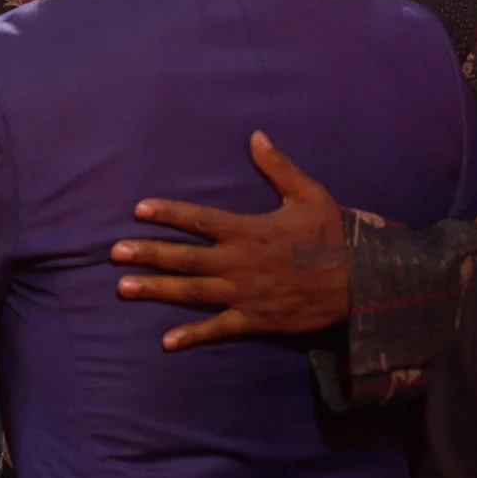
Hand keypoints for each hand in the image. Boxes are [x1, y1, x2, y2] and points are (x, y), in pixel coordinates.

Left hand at [112, 131, 348, 349]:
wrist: (362, 282)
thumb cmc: (333, 236)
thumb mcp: (309, 194)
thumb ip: (278, 167)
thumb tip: (255, 135)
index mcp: (249, 230)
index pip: (199, 220)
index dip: (168, 213)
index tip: (138, 210)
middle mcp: (239, 262)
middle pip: (185, 258)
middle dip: (148, 254)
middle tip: (114, 253)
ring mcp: (245, 294)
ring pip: (192, 292)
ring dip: (156, 290)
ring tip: (123, 288)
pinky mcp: (255, 321)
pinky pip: (218, 330)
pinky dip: (192, 336)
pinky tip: (166, 341)